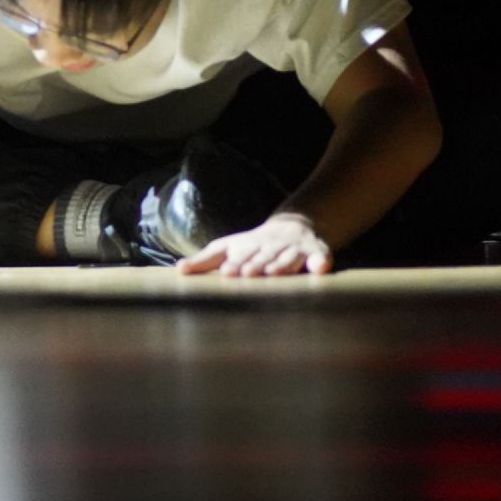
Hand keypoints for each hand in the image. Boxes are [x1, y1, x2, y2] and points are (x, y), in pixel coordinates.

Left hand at [176, 214, 332, 278]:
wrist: (291, 226)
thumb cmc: (252, 246)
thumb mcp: (227, 248)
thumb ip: (205, 260)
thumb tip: (179, 270)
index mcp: (249, 247)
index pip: (242, 256)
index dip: (237, 263)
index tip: (229, 272)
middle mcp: (271, 247)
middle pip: (264, 257)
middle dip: (257, 264)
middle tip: (249, 273)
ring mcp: (293, 249)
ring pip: (289, 258)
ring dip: (283, 265)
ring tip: (276, 273)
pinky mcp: (315, 251)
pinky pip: (320, 256)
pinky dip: (321, 260)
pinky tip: (321, 267)